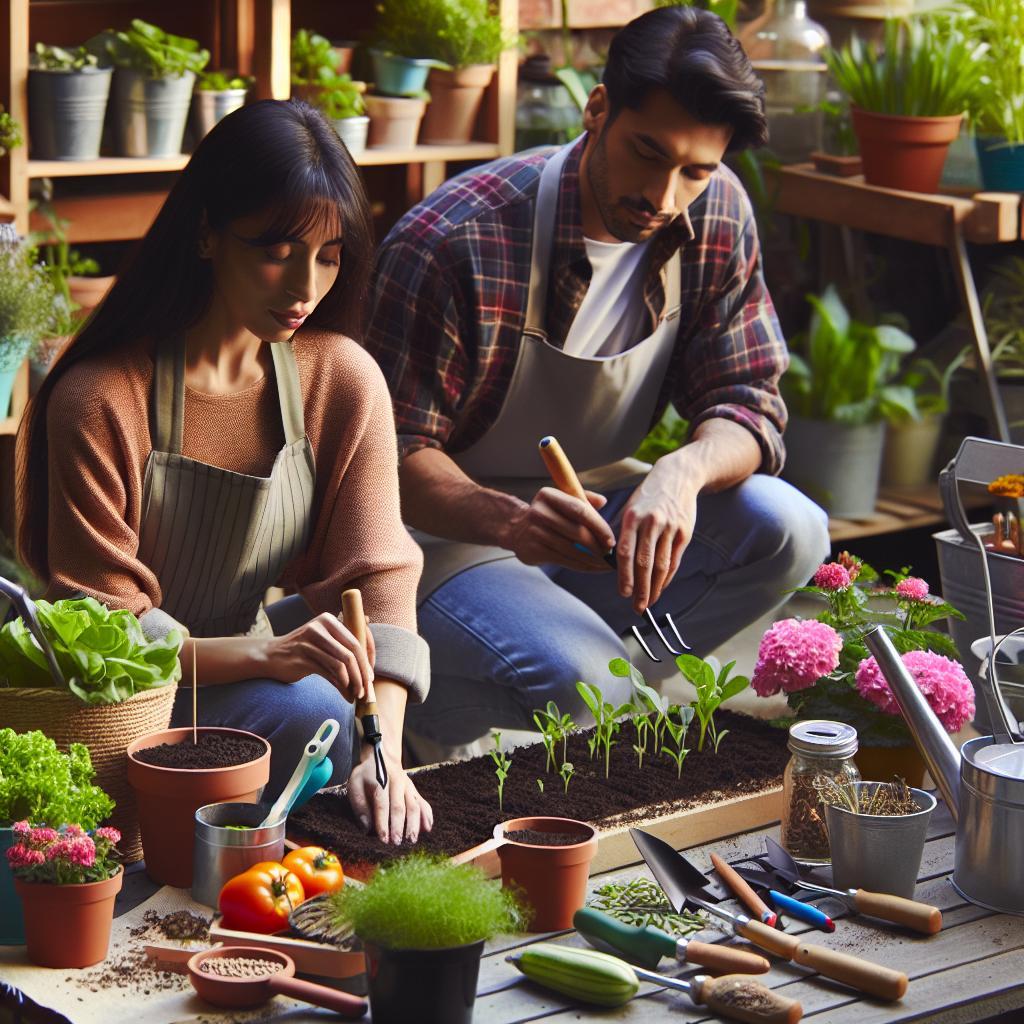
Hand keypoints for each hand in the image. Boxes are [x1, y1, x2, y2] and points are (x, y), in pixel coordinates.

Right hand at [263, 613, 375, 702]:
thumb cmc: (303, 651)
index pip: (357, 639)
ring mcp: (309, 642)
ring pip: (342, 664)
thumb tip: (369, 664)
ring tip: (356, 694)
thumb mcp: (323, 642)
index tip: (371, 675)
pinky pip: (329, 673)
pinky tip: (345, 695)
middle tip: (366, 689)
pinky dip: (341, 686)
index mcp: (328, 620)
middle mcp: (319, 627)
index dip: (369, 658)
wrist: (270, 656)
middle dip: (362, 673)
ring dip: (353, 682)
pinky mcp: (302, 658)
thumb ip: (343, 647)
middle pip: (351, 652)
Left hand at [348, 748, 433, 844]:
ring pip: (414, 805)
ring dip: (414, 824)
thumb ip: (359, 805)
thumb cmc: (366, 774)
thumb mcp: (355, 784)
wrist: (383, 756)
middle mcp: (397, 783)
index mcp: (380, 782)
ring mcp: (408, 786)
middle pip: (400, 806)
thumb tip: (366, 828)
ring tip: (412, 839)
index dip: (383, 823)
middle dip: (399, 826)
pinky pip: (423, 802)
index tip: (383, 839)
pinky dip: (427, 815)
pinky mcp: (414, 790)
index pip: (382, 805)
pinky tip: (428, 828)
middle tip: (397, 843)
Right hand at [505, 486, 615, 571]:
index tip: (611, 539)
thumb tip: (603, 501)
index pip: (579, 510)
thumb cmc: (549, 514)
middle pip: (577, 532)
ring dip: (592, 559)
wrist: (517, 529)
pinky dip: (582, 566)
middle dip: (597, 545)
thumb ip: (583, 498)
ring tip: (606, 564)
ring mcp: (535, 532)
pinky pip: (564, 560)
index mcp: (549, 496)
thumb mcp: (562, 500)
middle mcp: (539, 512)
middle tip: (611, 554)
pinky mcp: (534, 550)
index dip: (598, 526)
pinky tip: (594, 568)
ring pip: (571, 549)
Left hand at [617, 454, 701, 612]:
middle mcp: (651, 522)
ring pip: (661, 565)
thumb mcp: (629, 507)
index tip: (623, 593)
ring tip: (647, 603)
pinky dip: (666, 577)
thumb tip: (609, 561)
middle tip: (636, 607)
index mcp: (632, 516)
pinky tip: (659, 587)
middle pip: (645, 562)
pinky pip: (674, 560)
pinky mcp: (684, 532)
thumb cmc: (647, 496)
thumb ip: (620, 532)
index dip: (624, 575)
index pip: (626, 551)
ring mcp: (670, 527)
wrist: (678, 477)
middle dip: (640, 588)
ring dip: (654, 587)